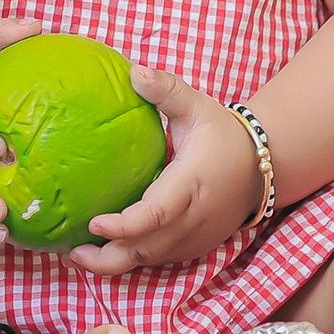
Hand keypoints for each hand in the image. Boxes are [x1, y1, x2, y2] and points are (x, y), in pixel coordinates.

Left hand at [67, 64, 262, 275]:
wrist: (262, 166)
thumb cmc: (223, 135)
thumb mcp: (197, 106)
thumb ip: (166, 89)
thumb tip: (133, 71)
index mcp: (191, 183)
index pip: (156, 214)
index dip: (124, 225)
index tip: (94, 223)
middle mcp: (194, 217)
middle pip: (148, 248)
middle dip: (108, 257)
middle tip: (70, 251)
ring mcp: (196, 237)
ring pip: (151, 259)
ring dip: (116, 262)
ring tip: (78, 255)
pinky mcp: (196, 247)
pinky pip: (161, 260)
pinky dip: (133, 259)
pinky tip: (107, 252)